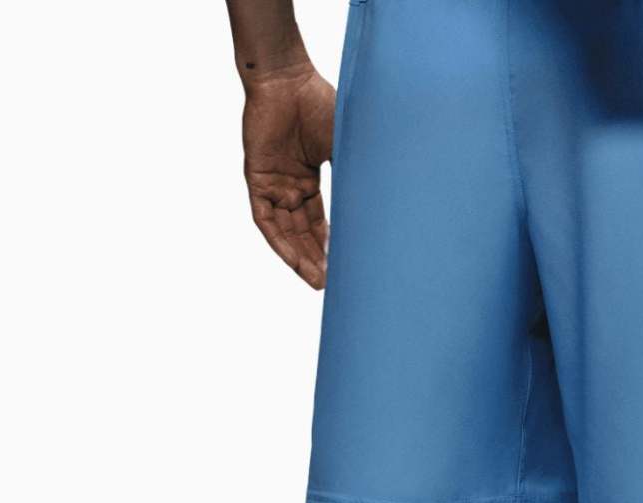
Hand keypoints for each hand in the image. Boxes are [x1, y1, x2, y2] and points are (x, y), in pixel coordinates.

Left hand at [240, 64, 334, 288]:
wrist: (287, 78)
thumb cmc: (318, 103)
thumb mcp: (344, 148)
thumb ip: (356, 176)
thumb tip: (385, 206)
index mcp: (308, 178)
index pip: (320, 221)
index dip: (331, 244)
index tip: (347, 265)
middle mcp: (289, 185)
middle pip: (303, 232)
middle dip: (317, 259)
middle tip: (333, 284)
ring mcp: (272, 183)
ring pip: (286, 232)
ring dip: (301, 259)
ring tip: (319, 282)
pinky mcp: (256, 180)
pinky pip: (267, 221)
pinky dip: (280, 243)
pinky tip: (295, 264)